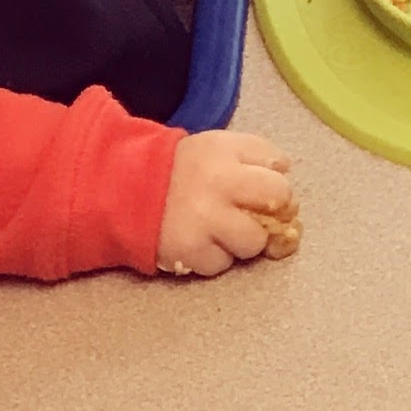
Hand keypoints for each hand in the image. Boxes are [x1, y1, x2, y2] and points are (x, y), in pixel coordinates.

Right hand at [157, 130, 294, 276]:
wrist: (124, 188)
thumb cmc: (183, 169)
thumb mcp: (219, 146)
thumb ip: (257, 154)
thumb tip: (286, 174)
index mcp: (228, 152)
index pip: (280, 171)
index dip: (278, 188)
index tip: (265, 195)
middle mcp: (220, 182)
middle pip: (279, 200)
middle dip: (272, 212)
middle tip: (252, 216)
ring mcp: (204, 219)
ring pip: (253, 241)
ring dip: (243, 241)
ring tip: (220, 230)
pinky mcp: (188, 250)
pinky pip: (221, 264)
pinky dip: (214, 258)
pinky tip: (199, 242)